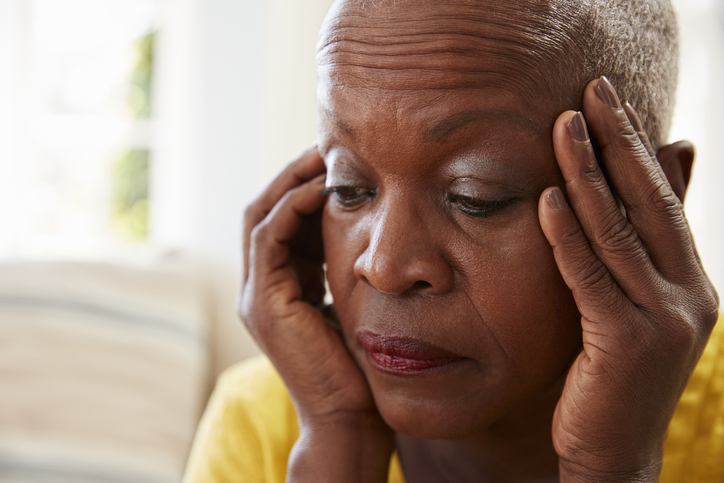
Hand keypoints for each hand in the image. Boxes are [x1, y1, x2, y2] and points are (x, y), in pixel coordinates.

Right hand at [238, 147, 392, 481]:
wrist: (351, 415)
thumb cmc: (362, 361)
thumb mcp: (354, 300)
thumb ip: (348, 268)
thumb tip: (374, 229)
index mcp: (283, 284)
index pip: (285, 219)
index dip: (307, 185)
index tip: (341, 160)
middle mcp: (261, 285)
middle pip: (266, 209)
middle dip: (295, 173)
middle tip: (329, 144)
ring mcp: (256, 294)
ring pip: (260, 214)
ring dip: (291, 180)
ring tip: (325, 155)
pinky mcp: (262, 303)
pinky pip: (269, 236)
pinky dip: (292, 206)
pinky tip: (325, 187)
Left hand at [539, 77, 718, 481]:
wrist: (613, 450)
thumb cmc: (611, 373)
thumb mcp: (630, 305)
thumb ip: (635, 249)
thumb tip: (649, 173)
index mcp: (688, 279)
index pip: (660, 198)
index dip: (635, 147)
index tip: (608, 102)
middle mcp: (687, 293)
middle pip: (648, 203)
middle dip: (619, 143)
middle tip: (593, 91)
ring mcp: (663, 320)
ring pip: (620, 234)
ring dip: (591, 176)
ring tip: (566, 125)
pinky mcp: (627, 344)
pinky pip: (591, 279)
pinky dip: (569, 238)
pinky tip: (549, 199)